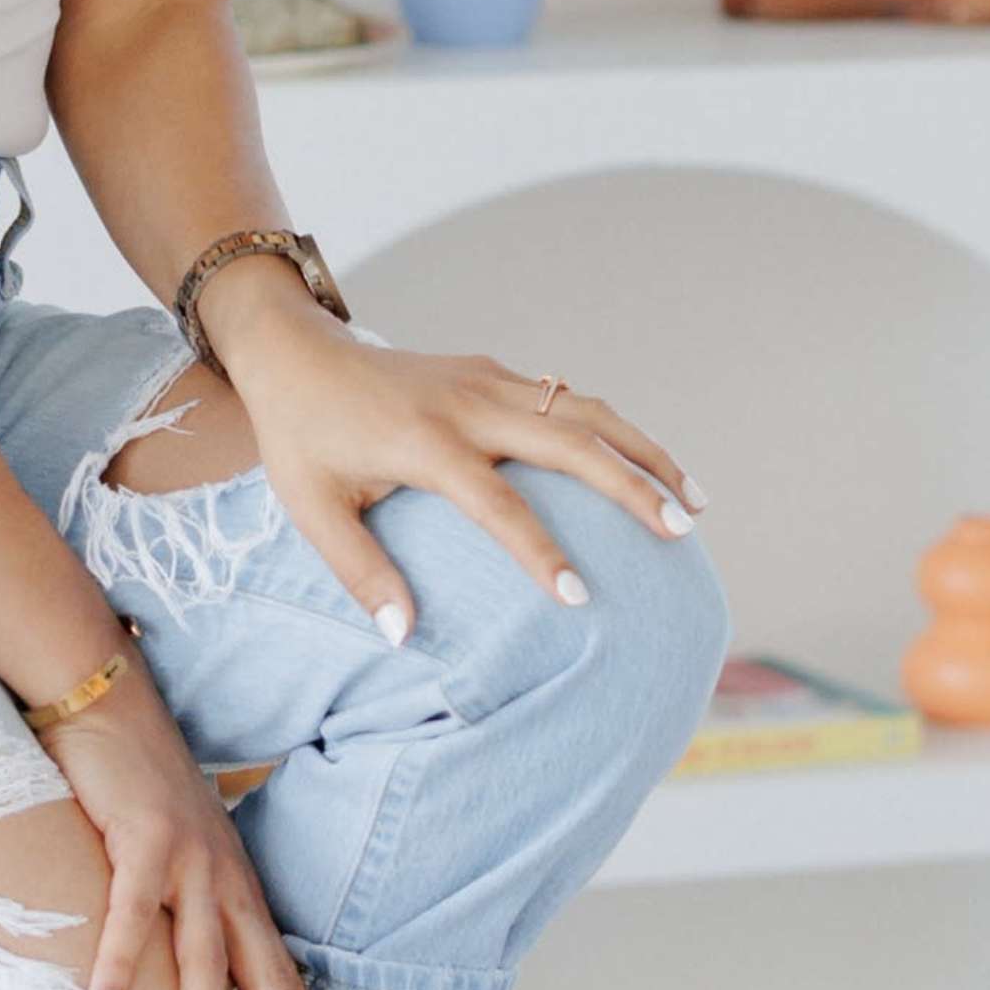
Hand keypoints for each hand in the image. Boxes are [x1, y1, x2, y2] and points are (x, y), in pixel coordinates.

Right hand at [41, 642, 348, 989]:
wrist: (111, 703)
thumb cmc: (139, 785)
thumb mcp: (176, 854)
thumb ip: (184, 906)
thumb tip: (176, 966)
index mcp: (238, 889)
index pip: (285, 974)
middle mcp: (228, 880)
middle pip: (268, 978)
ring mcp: (192, 860)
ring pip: (206, 959)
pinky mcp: (145, 840)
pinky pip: (132, 916)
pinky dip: (120, 967)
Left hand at [210, 285, 701, 645]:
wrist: (295, 351)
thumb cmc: (301, 438)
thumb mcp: (312, 510)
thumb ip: (360, 573)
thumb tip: (403, 638)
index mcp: (426, 443)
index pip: (500, 505)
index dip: (541, 553)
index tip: (580, 599)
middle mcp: (470, 405)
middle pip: (572, 442)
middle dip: (633, 486)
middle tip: (681, 531)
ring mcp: (488, 381)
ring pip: (586, 410)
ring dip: (644, 450)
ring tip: (694, 499)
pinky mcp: (494, 373)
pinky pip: (569, 400)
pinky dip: (614, 432)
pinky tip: (643, 468)